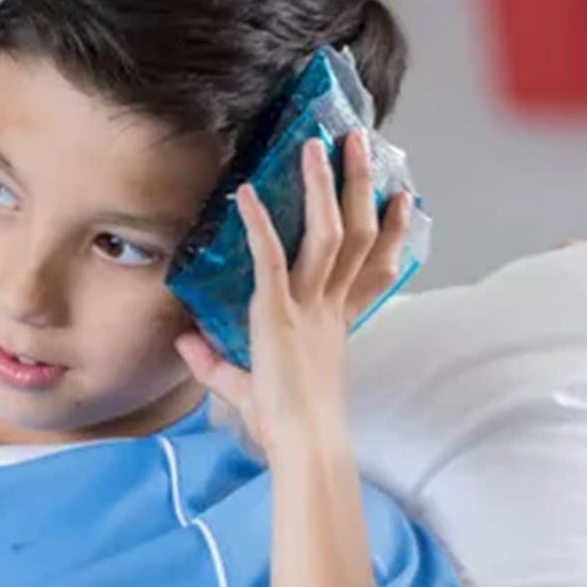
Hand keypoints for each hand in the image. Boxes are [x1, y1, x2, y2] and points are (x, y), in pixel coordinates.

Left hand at [176, 132, 408, 458]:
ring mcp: (308, 307)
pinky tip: (246, 193)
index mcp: (335, 322)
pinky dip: (258, 225)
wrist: (299, 443)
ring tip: (320, 145)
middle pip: (358, 234)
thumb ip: (215, 362)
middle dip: (360, 185)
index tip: (401, 197)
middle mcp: (328, 307)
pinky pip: (271, 259)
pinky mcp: (278, 313)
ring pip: (329, 233)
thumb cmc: (283, 425)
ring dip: (323, 186)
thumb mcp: (244, 387)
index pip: (372, 267)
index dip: (391, 230)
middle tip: (362, 142)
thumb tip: (185, 341)